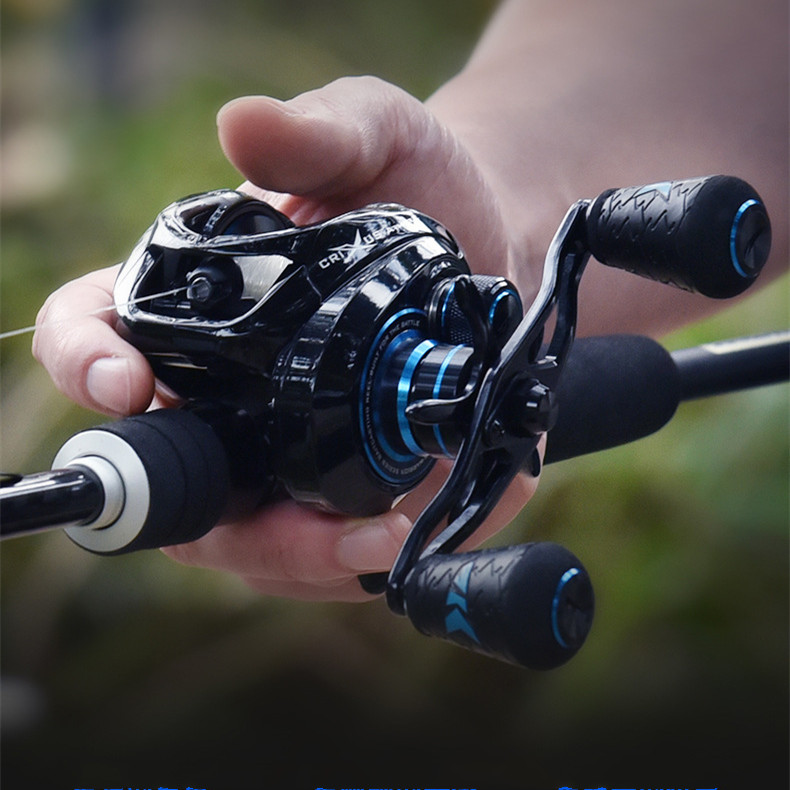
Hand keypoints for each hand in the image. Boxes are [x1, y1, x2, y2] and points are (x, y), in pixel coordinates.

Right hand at [32, 76, 539, 600]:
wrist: (491, 241)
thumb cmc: (418, 181)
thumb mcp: (373, 136)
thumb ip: (316, 132)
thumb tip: (244, 126)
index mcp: (196, 307)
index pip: (93, 334)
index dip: (82, 363)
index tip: (125, 384)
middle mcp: (224, 393)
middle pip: (179, 480)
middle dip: (230, 519)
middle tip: (316, 520)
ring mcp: (282, 452)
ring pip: (257, 541)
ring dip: (313, 557)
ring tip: (388, 535)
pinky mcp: (343, 485)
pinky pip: (333, 553)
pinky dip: (371, 560)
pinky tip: (418, 530)